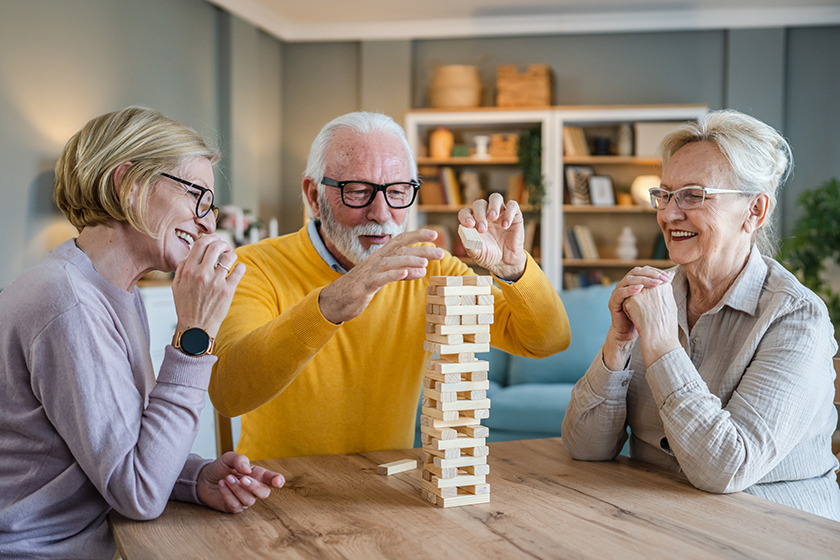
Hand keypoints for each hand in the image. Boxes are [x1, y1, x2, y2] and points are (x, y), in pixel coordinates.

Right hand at [172, 234, 245, 337]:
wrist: (196, 328)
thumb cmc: (186, 307)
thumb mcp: (176, 286)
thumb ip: (182, 268)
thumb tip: (191, 254)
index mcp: (188, 270)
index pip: (200, 244)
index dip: (210, 238)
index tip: (215, 239)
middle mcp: (201, 273)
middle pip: (215, 246)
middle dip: (223, 243)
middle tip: (226, 247)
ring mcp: (215, 281)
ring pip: (229, 257)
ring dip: (232, 255)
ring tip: (232, 259)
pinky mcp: (227, 290)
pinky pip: (239, 271)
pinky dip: (241, 267)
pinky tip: (239, 268)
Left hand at [196, 452, 284, 513]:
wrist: (204, 478)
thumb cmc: (221, 468)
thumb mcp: (229, 458)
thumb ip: (239, 460)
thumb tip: (247, 469)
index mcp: (258, 475)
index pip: (273, 479)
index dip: (278, 480)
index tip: (277, 481)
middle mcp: (254, 488)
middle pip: (264, 493)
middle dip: (254, 486)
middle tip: (242, 478)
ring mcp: (245, 499)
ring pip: (248, 500)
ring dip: (237, 489)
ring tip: (227, 478)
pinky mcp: (234, 508)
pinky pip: (235, 505)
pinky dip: (227, 494)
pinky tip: (222, 485)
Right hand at [318, 229, 443, 323]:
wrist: (333, 301)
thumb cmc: (360, 287)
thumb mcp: (384, 278)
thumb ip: (403, 272)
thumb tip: (423, 269)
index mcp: (381, 257)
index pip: (401, 240)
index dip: (417, 235)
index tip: (434, 233)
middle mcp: (376, 260)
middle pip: (400, 250)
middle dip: (421, 249)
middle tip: (440, 252)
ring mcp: (370, 272)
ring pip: (392, 262)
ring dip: (409, 261)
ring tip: (425, 262)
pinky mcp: (364, 286)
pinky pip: (380, 278)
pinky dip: (393, 274)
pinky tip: (405, 273)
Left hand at [458, 193, 526, 280]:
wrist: (505, 262)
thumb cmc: (488, 255)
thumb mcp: (477, 254)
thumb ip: (470, 246)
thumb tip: (465, 235)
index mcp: (473, 221)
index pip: (466, 212)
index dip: (466, 216)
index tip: (470, 224)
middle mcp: (485, 214)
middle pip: (480, 204)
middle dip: (480, 214)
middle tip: (482, 228)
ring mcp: (500, 213)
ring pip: (495, 198)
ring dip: (493, 206)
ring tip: (493, 217)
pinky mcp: (514, 216)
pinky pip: (512, 205)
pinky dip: (509, 212)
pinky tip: (505, 226)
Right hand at [602, 267, 671, 369]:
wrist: (631, 332)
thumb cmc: (644, 316)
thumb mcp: (654, 300)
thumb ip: (660, 287)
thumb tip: (672, 274)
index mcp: (633, 282)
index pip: (644, 270)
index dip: (655, 271)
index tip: (668, 277)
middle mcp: (624, 284)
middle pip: (636, 272)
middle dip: (650, 275)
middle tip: (662, 279)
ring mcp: (617, 292)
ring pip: (628, 280)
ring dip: (643, 281)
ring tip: (655, 284)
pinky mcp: (612, 302)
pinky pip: (620, 293)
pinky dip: (629, 289)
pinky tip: (639, 290)